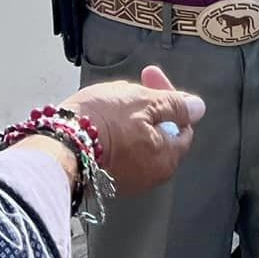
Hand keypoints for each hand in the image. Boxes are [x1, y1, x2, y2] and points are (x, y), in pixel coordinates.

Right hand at [62, 64, 203, 195]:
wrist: (61, 145)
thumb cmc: (104, 122)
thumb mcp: (144, 102)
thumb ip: (175, 105)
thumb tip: (197, 108)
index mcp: (167, 157)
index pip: (182, 124)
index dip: (168, 96)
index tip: (150, 77)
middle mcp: (152, 175)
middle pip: (160, 133)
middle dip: (147, 106)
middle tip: (127, 88)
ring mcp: (129, 180)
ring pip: (139, 141)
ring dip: (130, 119)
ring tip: (110, 102)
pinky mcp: (107, 179)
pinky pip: (121, 151)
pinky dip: (116, 135)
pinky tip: (101, 121)